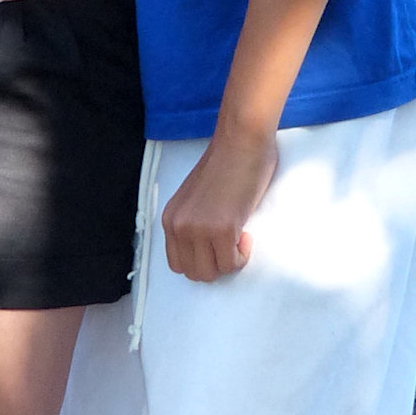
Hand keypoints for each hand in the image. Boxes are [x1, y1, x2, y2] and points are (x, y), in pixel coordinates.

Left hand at [161, 126, 278, 282]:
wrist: (241, 141)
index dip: (200, 260)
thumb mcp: (194, 199)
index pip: (177, 263)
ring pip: (211, 273)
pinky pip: (231, 264)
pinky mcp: (222, 229)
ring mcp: (198, 229)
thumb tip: (205, 247)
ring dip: (229, 262)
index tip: (216, 245)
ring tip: (238, 238)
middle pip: (193, 272)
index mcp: (170, 218)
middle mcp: (179, 226)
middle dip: (215, 264)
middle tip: (230, 243)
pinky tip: (245, 234)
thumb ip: (193, 221)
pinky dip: (242, 256)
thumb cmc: (225, 164)